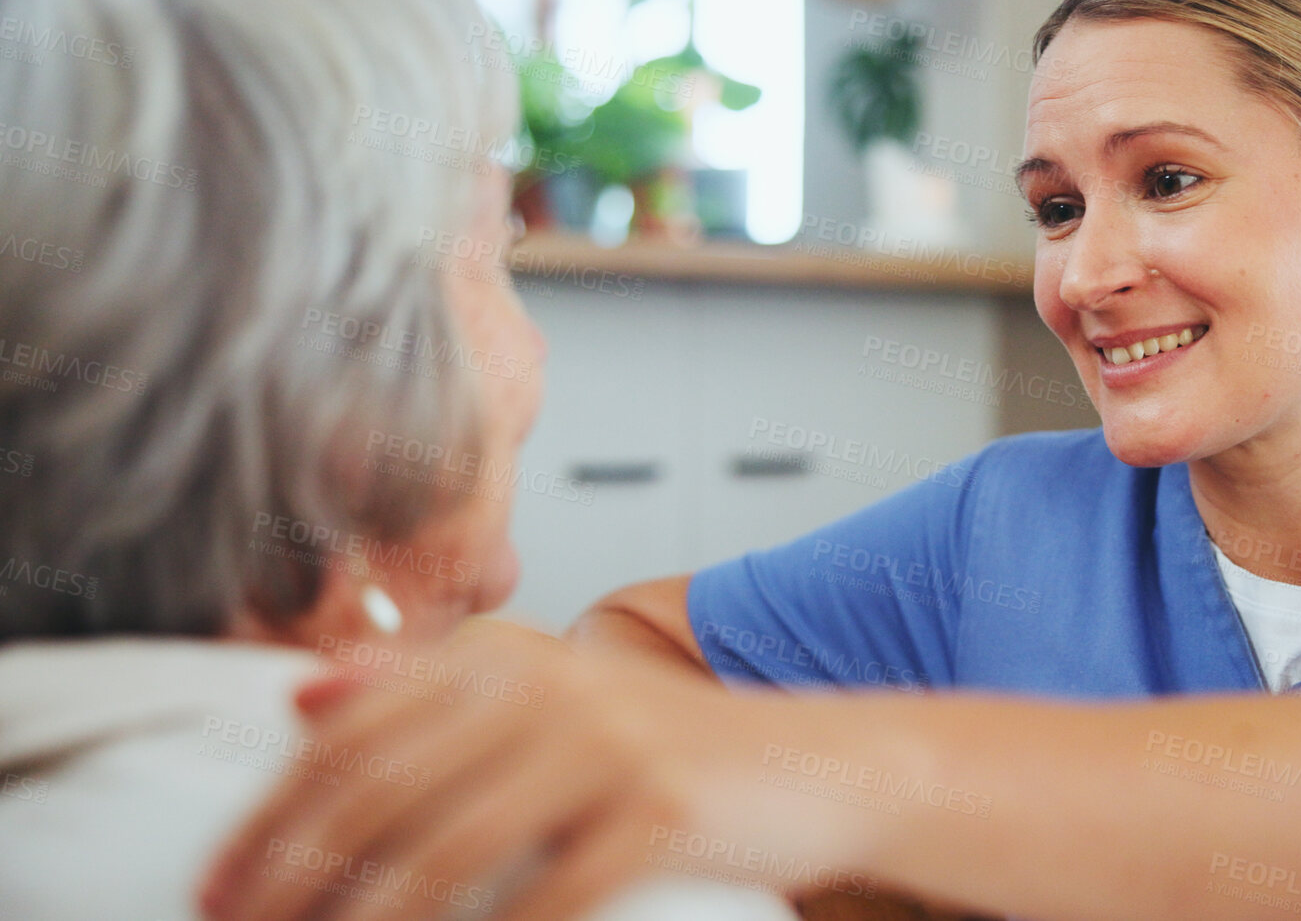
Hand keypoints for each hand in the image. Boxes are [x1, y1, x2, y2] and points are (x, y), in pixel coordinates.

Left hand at [199, 622, 717, 920]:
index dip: (267, 819)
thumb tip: (303, 697)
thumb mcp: (554, 701)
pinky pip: (546, 898)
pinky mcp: (660, 810)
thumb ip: (431, 695)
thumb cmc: (678, 752)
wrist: (825, 764)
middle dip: (291, 881)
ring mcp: (608, 746)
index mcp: (508, 659)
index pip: (351, 736)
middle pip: (379, 793)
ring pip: (446, 852)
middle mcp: (549, 687)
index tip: (219, 886)